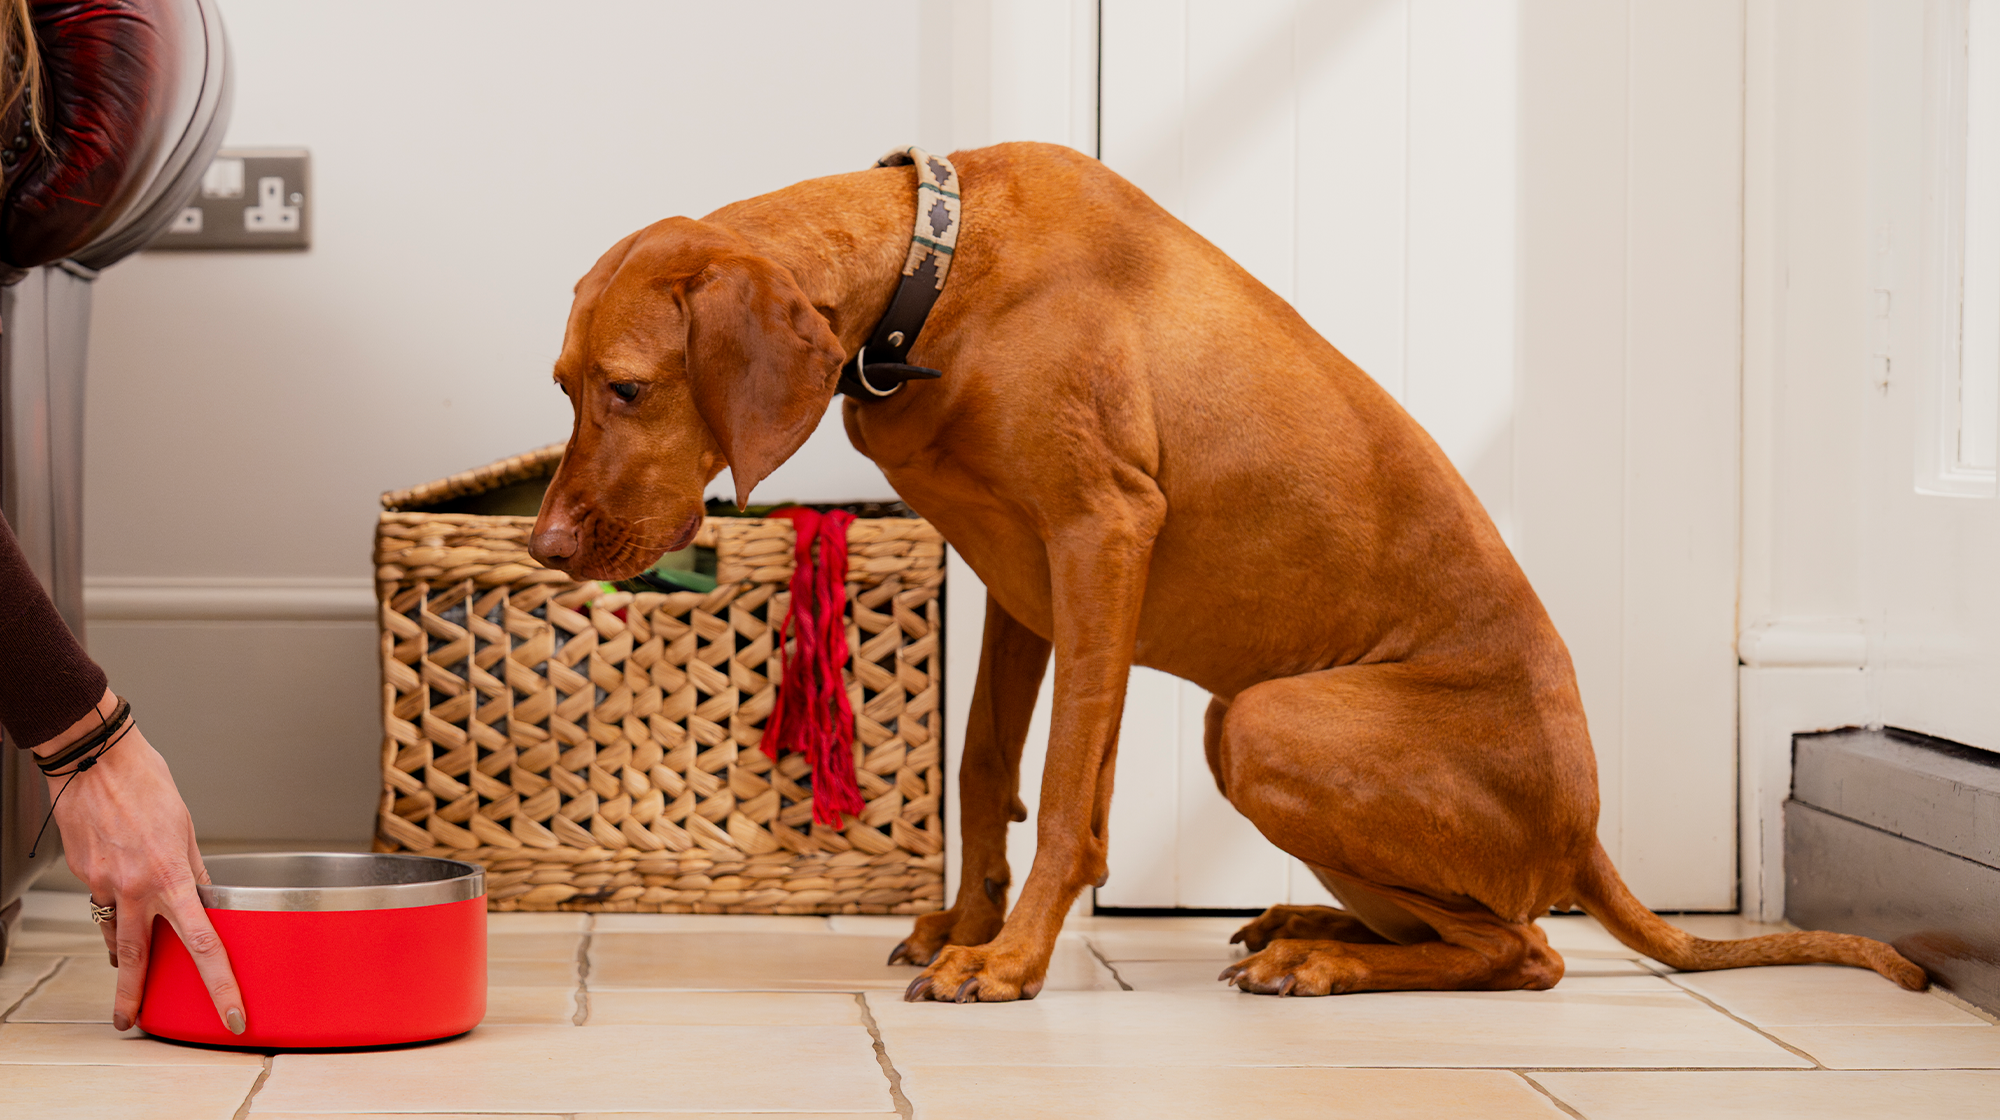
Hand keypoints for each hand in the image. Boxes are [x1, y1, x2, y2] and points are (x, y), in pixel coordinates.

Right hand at [34, 690, 244, 1034]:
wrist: (96, 762)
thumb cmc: (147, 786)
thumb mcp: (186, 830)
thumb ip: (193, 872)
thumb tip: (204, 900)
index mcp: (173, 878)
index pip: (204, 944)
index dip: (220, 985)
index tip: (231, 1013)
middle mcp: (137, 889)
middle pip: (138, 959)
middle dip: (134, 997)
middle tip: (131, 1022)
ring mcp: (104, 885)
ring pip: (113, 935)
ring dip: (122, 954)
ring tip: (127, 968)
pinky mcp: (83, 876)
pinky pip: (102, 905)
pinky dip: (112, 911)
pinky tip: (119, 897)